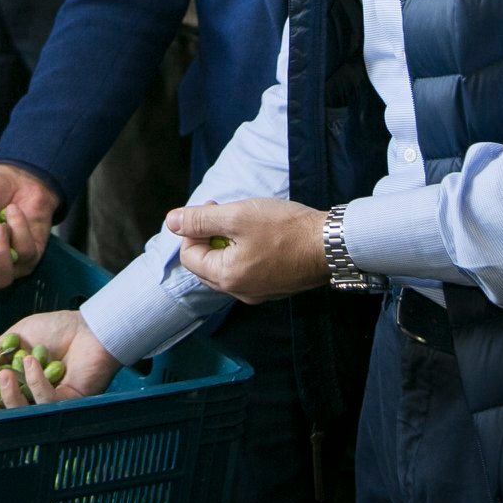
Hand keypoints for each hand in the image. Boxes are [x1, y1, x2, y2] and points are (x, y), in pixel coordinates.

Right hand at [0, 310, 121, 410]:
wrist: (89, 326)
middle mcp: (33, 398)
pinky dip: (35, 382)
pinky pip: (46, 401)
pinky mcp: (68, 404)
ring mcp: (50, 403)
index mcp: (20, 383)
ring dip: (9, 396)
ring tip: (4, 374)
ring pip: (23, 413)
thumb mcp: (19, 334)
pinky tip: (31, 362)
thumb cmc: (57, 328)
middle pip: (5, 414)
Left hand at [171, 199, 327, 304]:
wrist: (331, 244)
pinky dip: (246, 252)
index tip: (213, 209)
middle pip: (206, 263)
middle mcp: (239, 292)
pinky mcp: (274, 288)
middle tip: (227, 213)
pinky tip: (263, 236)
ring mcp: (259, 293)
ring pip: (227, 267)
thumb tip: (171, 222)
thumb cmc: (284, 228)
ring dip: (228, 243)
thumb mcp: (237, 215)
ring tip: (247, 222)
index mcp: (226, 277)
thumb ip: (200, 219)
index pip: (188, 255)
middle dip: (210, 236)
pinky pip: (247, 271)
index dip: (194, 229)